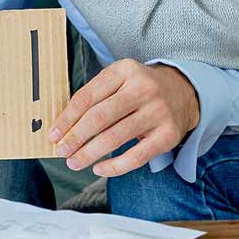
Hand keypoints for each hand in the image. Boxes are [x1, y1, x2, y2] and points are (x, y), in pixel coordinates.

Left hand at [49, 59, 200, 177]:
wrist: (184, 92)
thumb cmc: (140, 89)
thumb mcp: (119, 80)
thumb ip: (94, 96)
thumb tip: (64, 127)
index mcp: (124, 70)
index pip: (87, 97)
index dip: (67, 119)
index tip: (54, 135)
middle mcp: (142, 88)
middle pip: (99, 117)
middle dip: (75, 138)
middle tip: (61, 151)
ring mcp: (157, 112)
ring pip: (114, 138)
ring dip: (89, 154)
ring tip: (74, 162)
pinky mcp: (167, 135)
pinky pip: (135, 157)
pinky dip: (114, 167)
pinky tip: (99, 168)